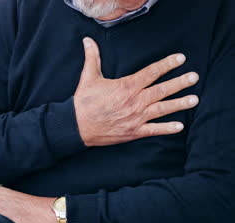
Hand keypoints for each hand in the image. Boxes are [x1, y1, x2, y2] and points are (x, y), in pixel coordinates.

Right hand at [74, 37, 199, 146]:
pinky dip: (167, 129)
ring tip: (194, 99)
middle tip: (194, 77)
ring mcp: (136, 118)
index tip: (180, 59)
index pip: (152, 72)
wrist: (77, 126)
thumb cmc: (83, 102)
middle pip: (162, 90)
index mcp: (127, 86)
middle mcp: (135, 101)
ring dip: (179, 103)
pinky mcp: (133, 131)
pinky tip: (179, 126)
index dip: (167, 64)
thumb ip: (92, 57)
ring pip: (162, 109)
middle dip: (180, 82)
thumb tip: (87, 41)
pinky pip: (154, 130)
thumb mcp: (88, 77)